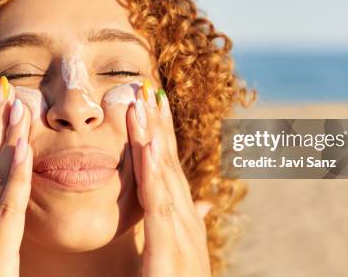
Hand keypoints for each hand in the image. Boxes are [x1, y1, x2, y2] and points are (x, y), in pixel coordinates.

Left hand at [127, 80, 211, 276]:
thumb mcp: (180, 258)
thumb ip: (186, 227)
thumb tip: (202, 204)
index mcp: (185, 227)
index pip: (172, 175)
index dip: (165, 140)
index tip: (156, 109)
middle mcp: (187, 227)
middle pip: (171, 167)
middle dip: (162, 128)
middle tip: (153, 90)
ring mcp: (182, 239)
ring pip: (166, 178)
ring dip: (155, 137)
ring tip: (145, 102)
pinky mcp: (168, 255)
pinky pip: (159, 206)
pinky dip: (152, 171)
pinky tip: (144, 144)